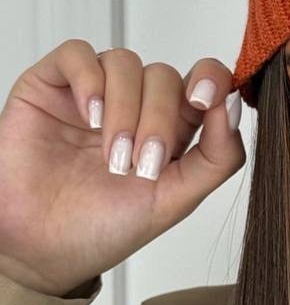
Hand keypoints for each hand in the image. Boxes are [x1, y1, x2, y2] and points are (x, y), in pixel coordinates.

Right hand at [0, 40, 245, 295]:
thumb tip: (233, 105)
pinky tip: (90, 117)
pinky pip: (77, 54)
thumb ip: (217, 157)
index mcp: (173, 128)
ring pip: (125, 63)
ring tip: (111, 157)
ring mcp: (94, 93)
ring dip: (125, 110)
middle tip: (141, 166)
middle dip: (159, 120)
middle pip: (164, 76)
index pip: (203, 80)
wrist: (42, 251)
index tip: (204, 100)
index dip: (211, 79)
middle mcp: (136, 105)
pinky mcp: (52, 86)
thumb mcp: (176, 199)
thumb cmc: (104, 229)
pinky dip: (90, 80)